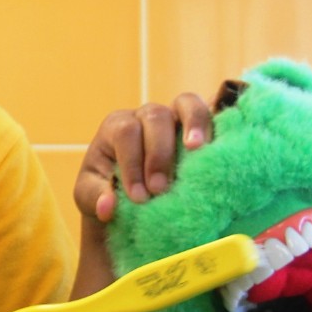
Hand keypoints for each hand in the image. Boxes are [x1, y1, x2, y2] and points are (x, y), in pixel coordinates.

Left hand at [74, 93, 211, 223]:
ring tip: (197, 149)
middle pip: (155, 117)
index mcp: (118, 126)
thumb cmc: (106, 189)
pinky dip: (217, 126)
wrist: (130, 193)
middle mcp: (146, 116)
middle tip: (160, 189)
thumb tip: (108, 207)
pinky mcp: (199, 128)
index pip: (125, 133)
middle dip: (159, 154)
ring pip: (186, 104)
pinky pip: (212, 115)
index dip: (132, 163)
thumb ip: (96, 199)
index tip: (138, 197)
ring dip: (194, 124)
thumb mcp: (91, 196)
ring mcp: (176, 117)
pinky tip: (221, 145)